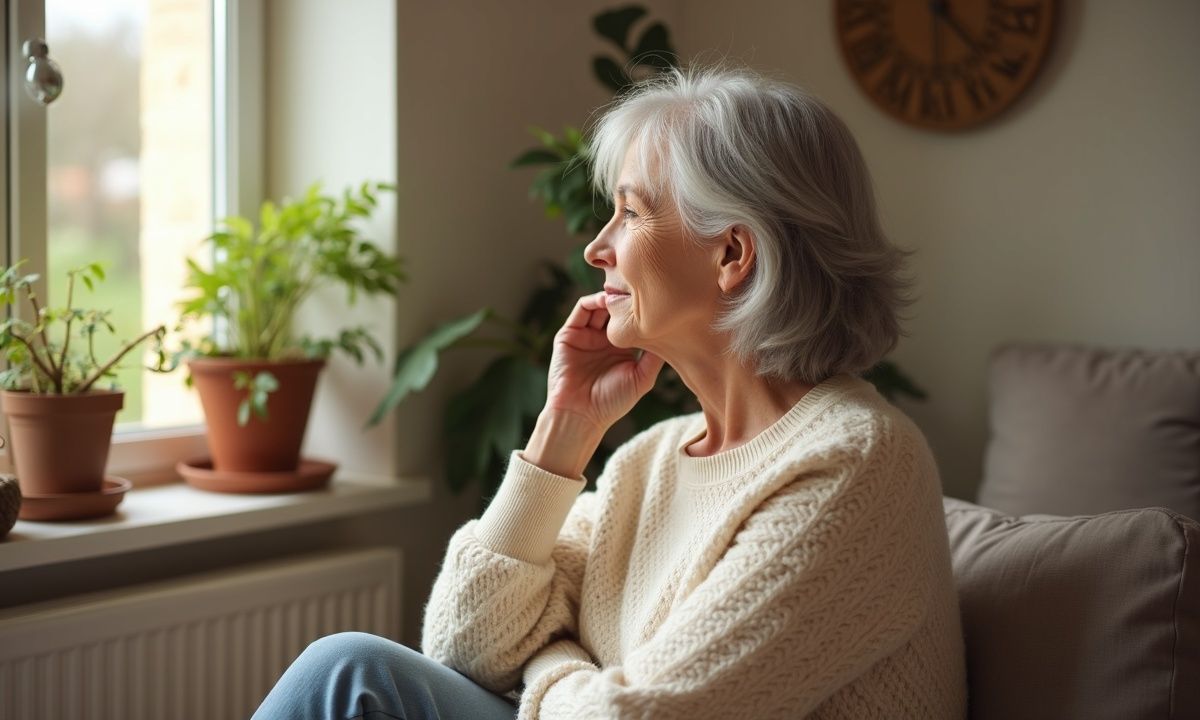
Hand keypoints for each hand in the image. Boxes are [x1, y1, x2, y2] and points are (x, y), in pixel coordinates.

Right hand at [523, 292, 664, 476]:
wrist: (580, 414)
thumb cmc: (612, 402)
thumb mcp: (642, 377)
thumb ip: (655, 356)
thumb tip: (673, 332)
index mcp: (622, 349)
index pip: (633, 321)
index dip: (643, 310)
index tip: (657, 298)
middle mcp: (604, 340)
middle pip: (617, 309)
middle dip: (627, 298)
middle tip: (640, 287)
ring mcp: (586, 335)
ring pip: (600, 306)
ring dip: (611, 296)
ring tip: (623, 293)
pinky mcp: (569, 334)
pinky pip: (581, 310)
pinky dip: (593, 300)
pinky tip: (606, 300)